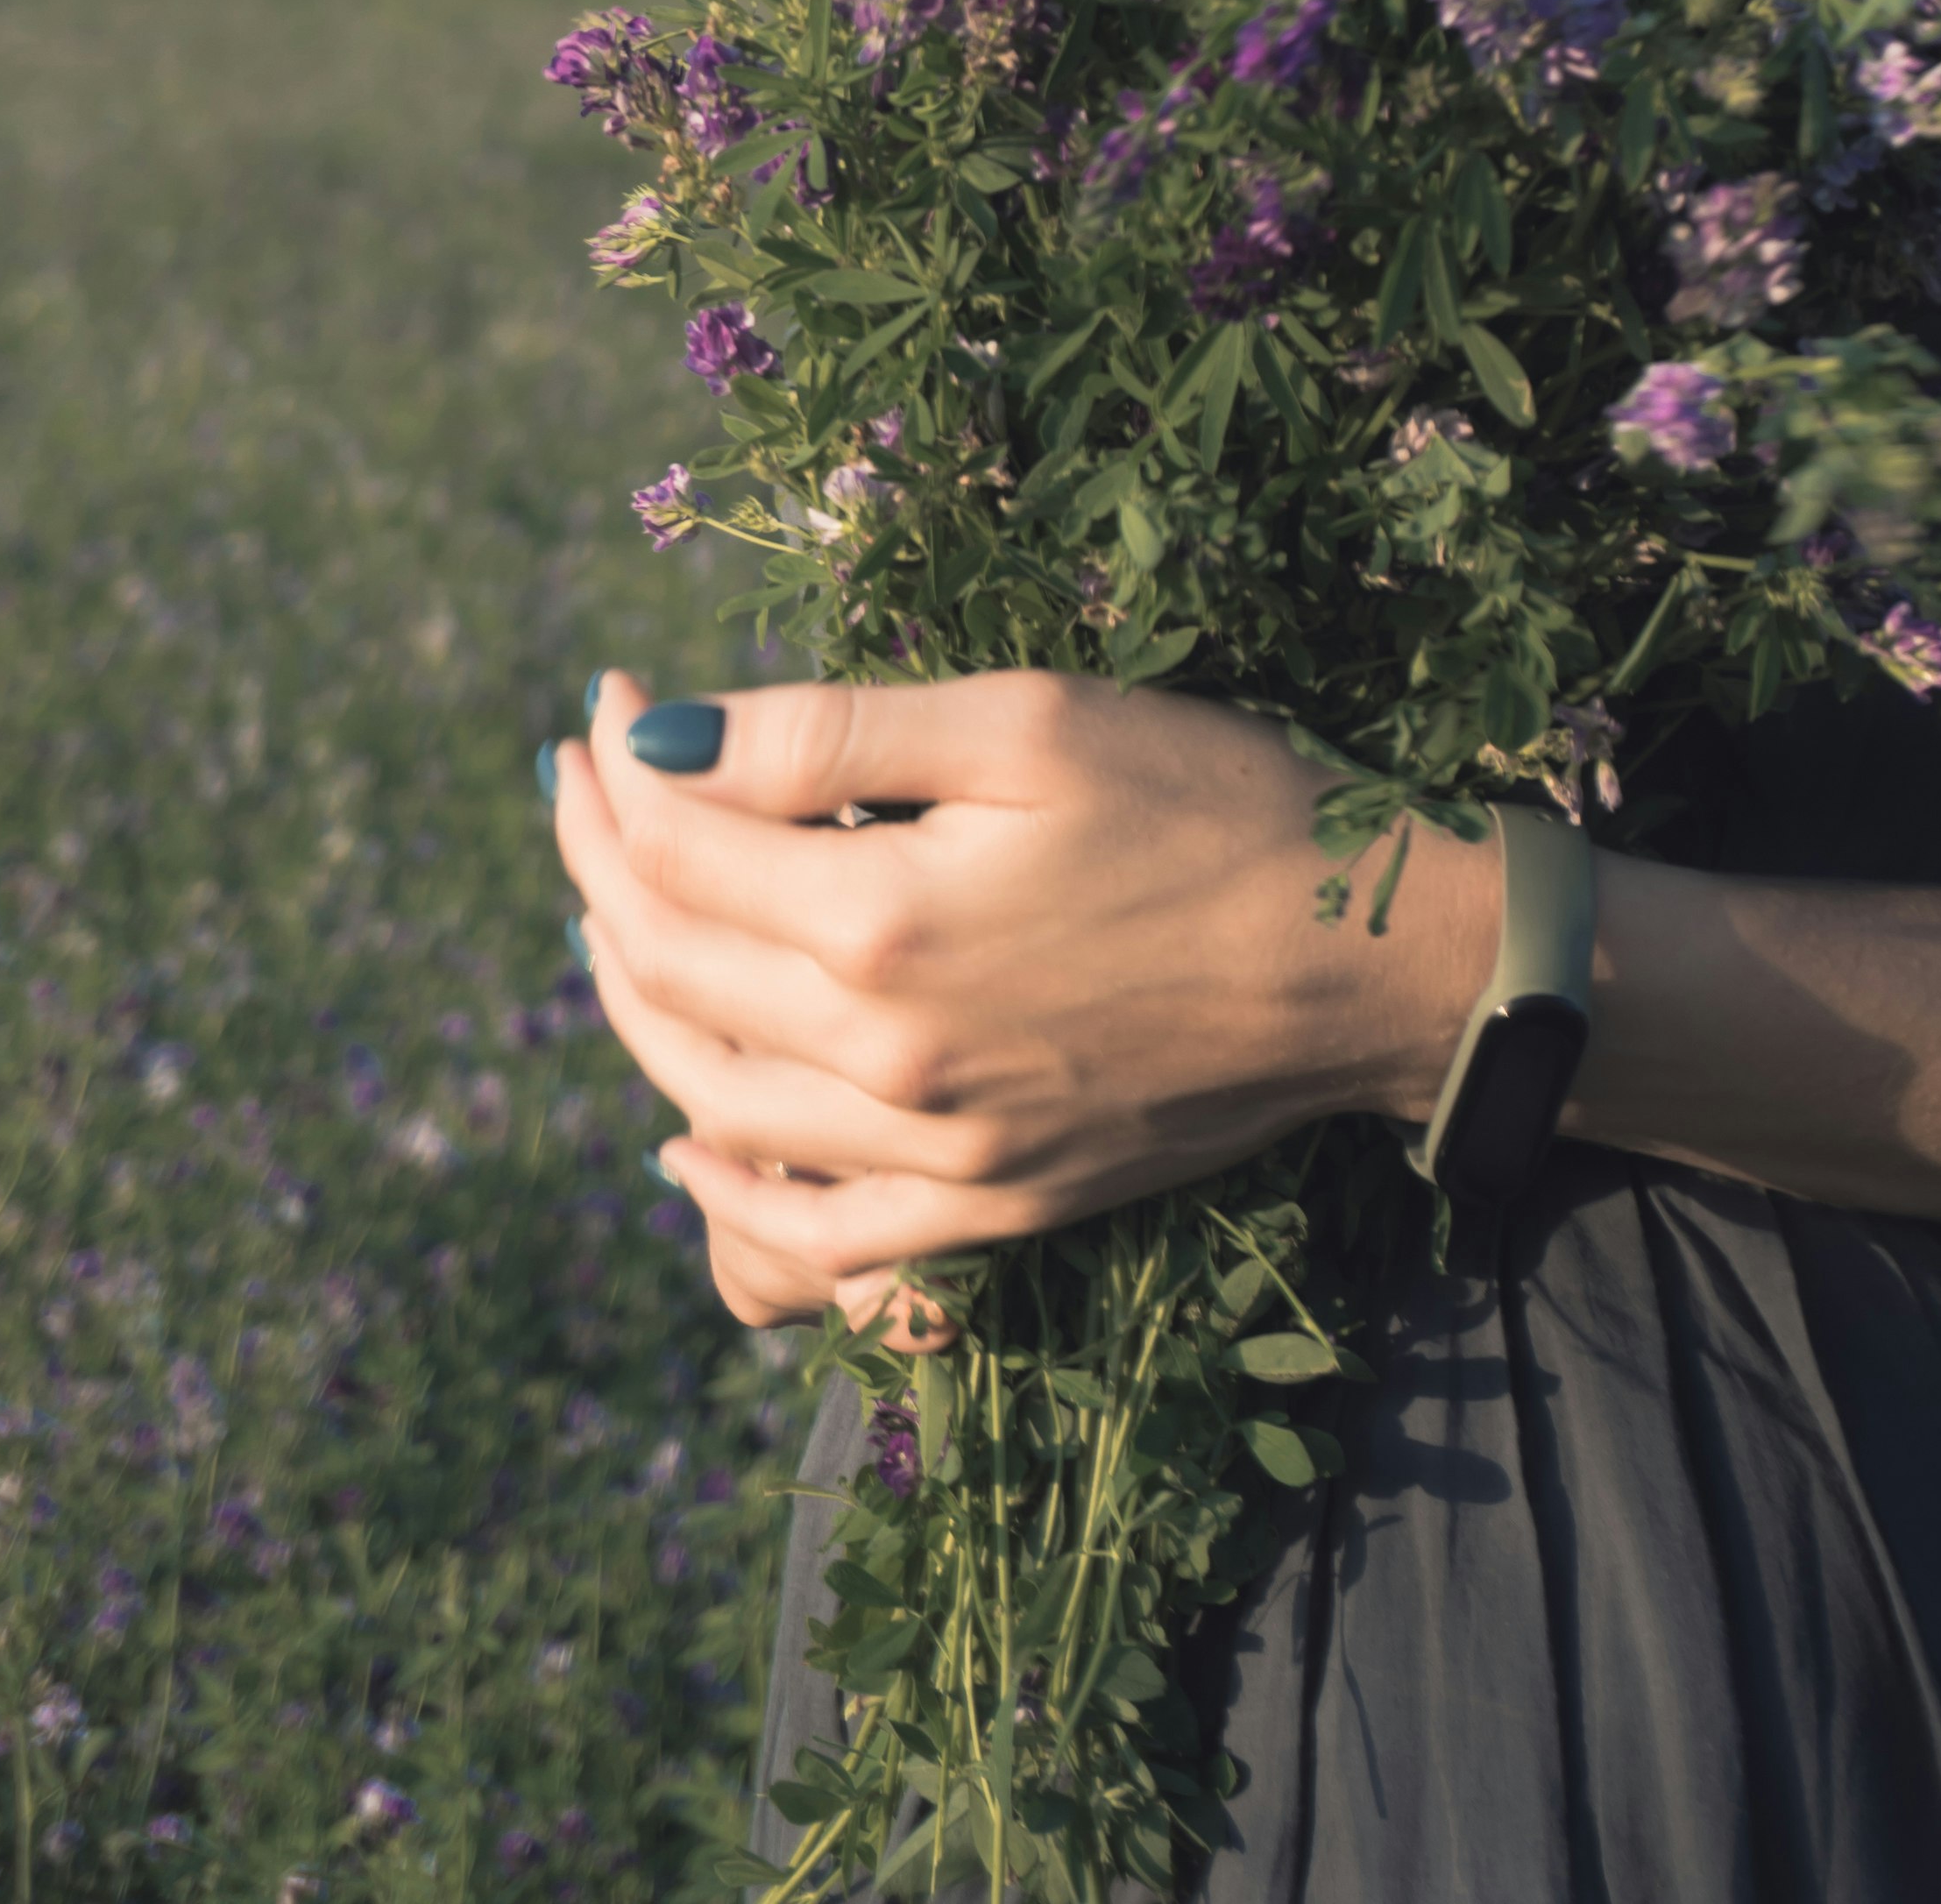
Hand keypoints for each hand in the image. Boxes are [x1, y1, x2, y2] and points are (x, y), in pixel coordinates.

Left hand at [551, 666, 1499, 1331]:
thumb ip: (830, 735)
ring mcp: (927, 1155)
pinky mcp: (982, 1209)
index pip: (680, 846)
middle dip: (599, 864)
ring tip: (605, 918)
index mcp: (880, 925)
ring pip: (708, 1096)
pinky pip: (805, 1239)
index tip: (609, 701)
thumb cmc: (1210, 804)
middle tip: (577, 783)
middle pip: (671, 965)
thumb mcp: (1027, 722)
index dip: (623, 766)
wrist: (1363, 962)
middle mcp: (879, 1061)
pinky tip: (686, 1146)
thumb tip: (661, 743)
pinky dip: (722, 1195)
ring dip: (633, 1001)